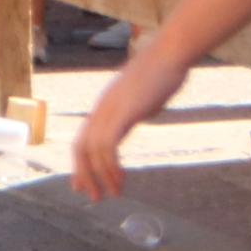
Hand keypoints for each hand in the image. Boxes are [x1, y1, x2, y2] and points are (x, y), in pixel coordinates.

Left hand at [71, 45, 184, 199]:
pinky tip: (120, 179)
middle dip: (85, 175)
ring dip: (101, 177)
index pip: (83, 140)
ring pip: (93, 151)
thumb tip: (141, 111)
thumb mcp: (143, 95)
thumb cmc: (162, 71)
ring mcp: (110, 110)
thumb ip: (136, 107)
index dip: (81, 165)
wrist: (170, 53)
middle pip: (81, 148)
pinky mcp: (122, 112)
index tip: (82, 185)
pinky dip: (110, 166)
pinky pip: (108, 146)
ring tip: (113, 194)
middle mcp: (102, 109)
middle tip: (94, 198)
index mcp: (105, 107)